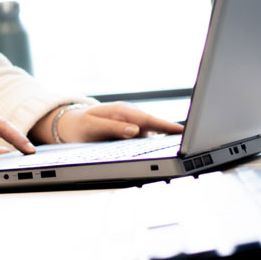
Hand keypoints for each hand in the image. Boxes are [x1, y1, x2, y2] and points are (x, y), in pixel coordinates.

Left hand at [47, 102, 184, 143]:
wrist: (72, 123)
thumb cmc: (81, 125)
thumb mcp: (92, 127)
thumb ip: (113, 127)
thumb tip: (134, 130)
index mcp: (122, 110)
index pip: (148, 119)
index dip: (166, 126)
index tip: (182, 132)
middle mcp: (131, 114)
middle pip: (154, 125)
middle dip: (171, 132)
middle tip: (188, 143)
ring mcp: (133, 121)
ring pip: (151, 132)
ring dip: (163, 138)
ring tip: (179, 147)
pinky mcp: (132, 129)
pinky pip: (146, 136)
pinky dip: (154, 142)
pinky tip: (161, 149)